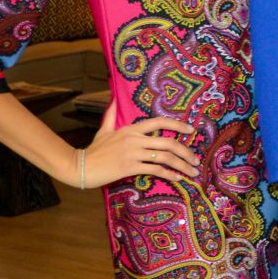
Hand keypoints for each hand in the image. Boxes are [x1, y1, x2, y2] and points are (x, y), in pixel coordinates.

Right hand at [82, 100, 200, 189]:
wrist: (80, 166)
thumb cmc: (94, 150)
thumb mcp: (103, 129)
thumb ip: (111, 115)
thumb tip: (112, 100)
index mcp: (131, 129)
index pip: (159, 122)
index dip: (177, 124)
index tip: (191, 130)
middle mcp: (134, 139)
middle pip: (168, 142)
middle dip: (186, 152)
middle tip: (197, 161)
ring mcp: (132, 153)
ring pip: (165, 157)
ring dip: (182, 165)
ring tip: (193, 172)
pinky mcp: (129, 167)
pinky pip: (155, 170)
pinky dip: (169, 174)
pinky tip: (178, 178)